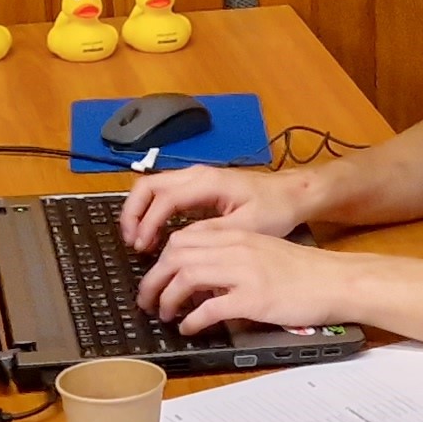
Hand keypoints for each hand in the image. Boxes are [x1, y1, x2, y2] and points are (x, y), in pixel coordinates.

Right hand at [118, 163, 298, 249]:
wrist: (292, 195)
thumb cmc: (274, 209)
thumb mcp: (246, 226)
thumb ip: (211, 233)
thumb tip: (178, 244)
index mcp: (208, 182)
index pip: (163, 198)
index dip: (148, 223)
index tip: (143, 246)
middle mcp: (197, 175)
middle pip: (148, 185)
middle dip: (133, 213)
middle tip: (131, 242)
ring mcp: (196, 178)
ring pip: (152, 187)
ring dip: (139, 212)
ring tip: (138, 240)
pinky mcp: (198, 186)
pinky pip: (164, 193)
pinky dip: (152, 211)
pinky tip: (153, 234)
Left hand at [128, 215, 351, 332]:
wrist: (336, 281)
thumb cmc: (304, 271)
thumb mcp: (262, 252)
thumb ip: (230, 257)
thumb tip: (200, 277)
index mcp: (237, 235)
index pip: (183, 237)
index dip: (160, 258)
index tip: (154, 276)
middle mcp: (236, 248)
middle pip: (176, 254)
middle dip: (153, 279)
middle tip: (147, 300)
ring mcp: (244, 272)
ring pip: (186, 276)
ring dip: (167, 298)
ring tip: (164, 314)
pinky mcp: (253, 299)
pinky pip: (209, 308)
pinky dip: (192, 320)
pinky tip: (189, 328)